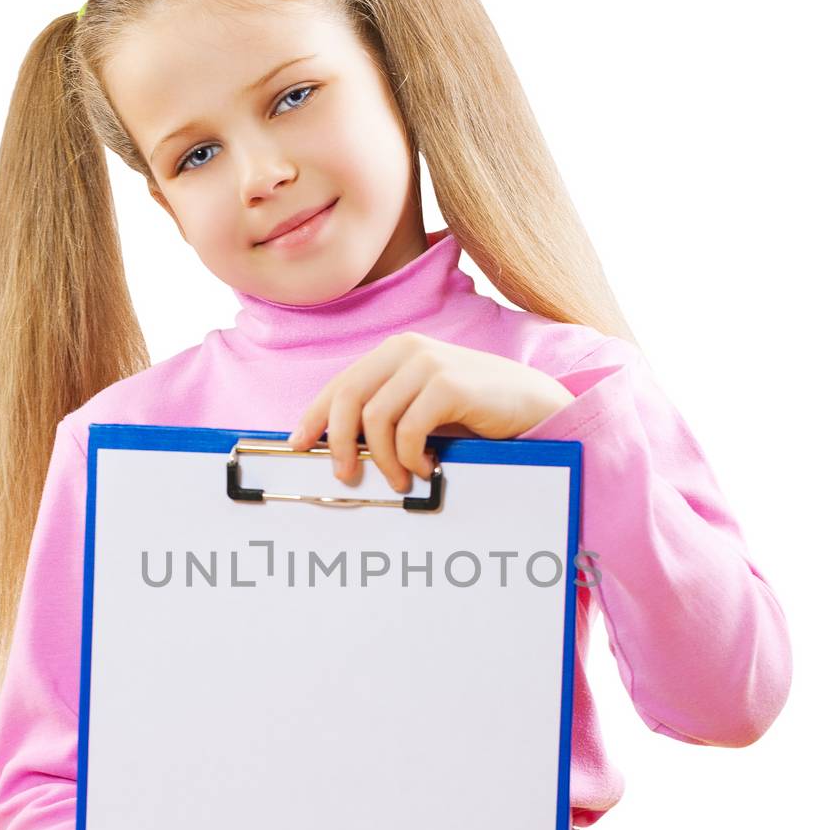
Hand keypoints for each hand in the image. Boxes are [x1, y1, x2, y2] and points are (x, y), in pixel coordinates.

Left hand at [286, 333, 574, 489]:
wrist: (531, 404)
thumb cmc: (474, 411)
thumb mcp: (421, 407)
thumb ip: (385, 414)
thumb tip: (338, 447)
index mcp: (393, 352)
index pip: (340, 384)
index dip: (314, 416)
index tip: (298, 444)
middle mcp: (406, 350)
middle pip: (347, 399)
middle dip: (338, 443)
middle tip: (346, 476)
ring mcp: (428, 363)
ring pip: (375, 419)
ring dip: (383, 460)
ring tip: (401, 479)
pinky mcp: (448, 384)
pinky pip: (408, 430)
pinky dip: (410, 458)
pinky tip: (427, 467)